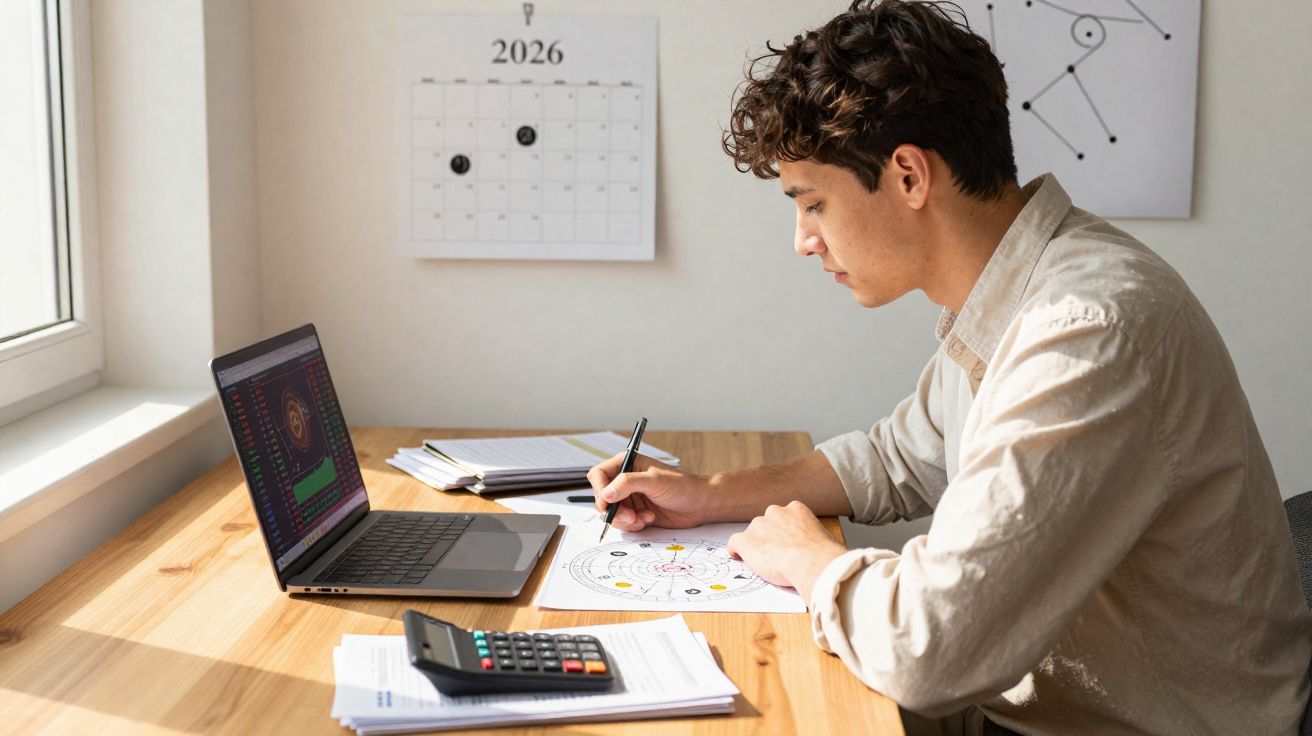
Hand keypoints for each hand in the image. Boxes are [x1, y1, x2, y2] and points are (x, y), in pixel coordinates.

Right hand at [587, 452, 711, 530]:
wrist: (700, 504)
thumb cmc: (682, 485)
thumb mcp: (654, 481)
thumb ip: (628, 484)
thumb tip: (606, 494)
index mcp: (627, 464)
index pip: (599, 474)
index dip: (599, 489)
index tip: (606, 503)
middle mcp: (625, 481)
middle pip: (602, 498)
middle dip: (613, 510)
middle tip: (629, 516)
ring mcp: (630, 498)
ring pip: (611, 513)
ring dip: (624, 520)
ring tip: (641, 519)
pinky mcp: (636, 513)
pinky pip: (623, 523)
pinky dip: (632, 525)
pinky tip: (648, 520)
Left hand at [727, 501, 846, 603]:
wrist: (811, 563)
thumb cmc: (822, 555)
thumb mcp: (822, 537)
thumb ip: (809, 536)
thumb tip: (811, 549)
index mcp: (796, 508)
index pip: (784, 516)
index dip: (783, 531)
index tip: (786, 542)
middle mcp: (775, 512)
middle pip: (766, 523)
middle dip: (769, 537)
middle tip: (777, 554)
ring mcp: (759, 525)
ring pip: (752, 534)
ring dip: (756, 545)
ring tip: (766, 562)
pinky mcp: (746, 540)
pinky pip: (735, 542)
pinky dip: (736, 550)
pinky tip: (738, 557)